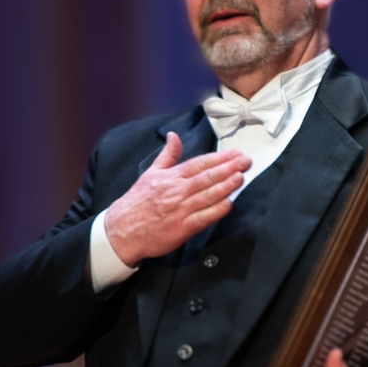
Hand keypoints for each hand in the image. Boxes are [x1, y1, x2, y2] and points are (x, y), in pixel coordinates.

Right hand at [104, 132, 250, 265]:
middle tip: (245, 162)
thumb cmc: (137, 202)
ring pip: (207, 195)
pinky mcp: (181, 229)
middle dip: (228, 168)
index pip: (199, 164)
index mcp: (170, 177)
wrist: (122, 230)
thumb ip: (167, 155)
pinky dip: (216, 210)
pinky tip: (228, 204)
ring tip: (240, 177)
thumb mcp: (150, 173)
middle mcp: (176, 191)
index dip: (219, 158)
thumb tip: (173, 136)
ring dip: (226, 186)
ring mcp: (179, 210)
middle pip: (206, 177)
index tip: (234, 154)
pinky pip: (203, 218)